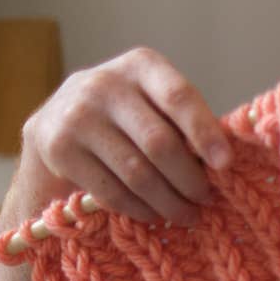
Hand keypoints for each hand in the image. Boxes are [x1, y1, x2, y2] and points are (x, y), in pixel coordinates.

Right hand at [14, 47, 231, 225]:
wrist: (54, 124)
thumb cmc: (126, 116)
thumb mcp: (153, 101)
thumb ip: (183, 121)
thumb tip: (222, 163)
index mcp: (141, 65)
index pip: (179, 97)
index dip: (205, 133)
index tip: (226, 164)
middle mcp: (105, 84)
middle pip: (159, 142)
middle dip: (189, 178)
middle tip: (206, 199)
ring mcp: (77, 116)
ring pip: (136, 172)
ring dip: (168, 201)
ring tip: (187, 214)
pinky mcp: (58, 149)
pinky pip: (110, 190)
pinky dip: (139, 209)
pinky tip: (155, 215)